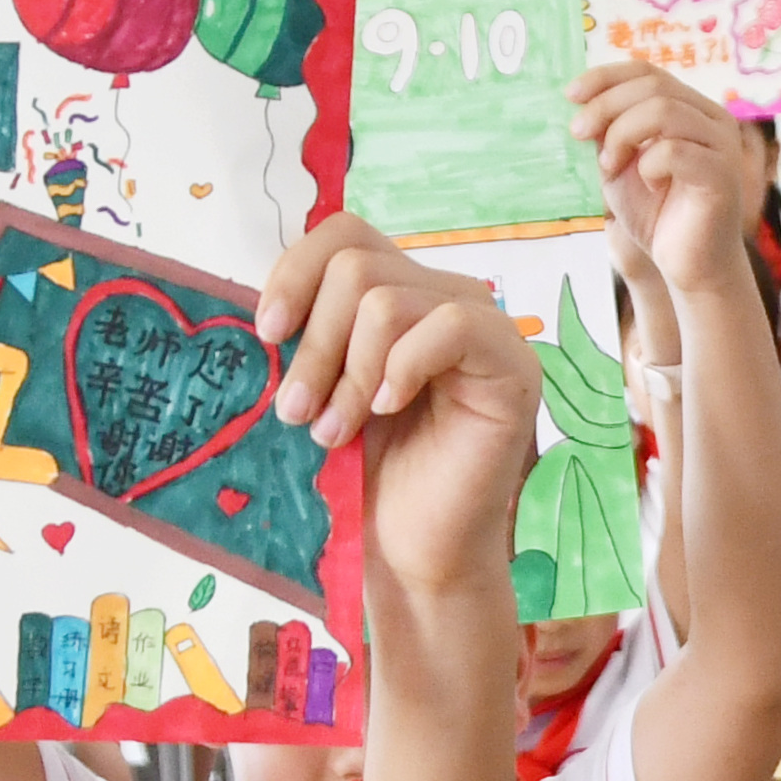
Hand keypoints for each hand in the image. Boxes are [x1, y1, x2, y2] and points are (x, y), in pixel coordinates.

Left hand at [258, 224, 542, 604]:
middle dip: (314, 343)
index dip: (296, 272)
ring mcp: (487, 328)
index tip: (267, 333)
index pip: (346, 234)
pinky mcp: (513, 365)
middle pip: (358, 265)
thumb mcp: (327, 383)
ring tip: (334, 431)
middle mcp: (449, 297)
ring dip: (346, 374)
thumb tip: (272, 300)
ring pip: (388, 300)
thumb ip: (316, 327)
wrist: (415, 547)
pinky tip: (388, 411)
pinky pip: (451, 326)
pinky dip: (401, 369)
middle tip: (298, 411)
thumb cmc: (372, 472)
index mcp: (405, 292)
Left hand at [574, 64, 751, 292]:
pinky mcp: (722, 175)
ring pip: (664, 111)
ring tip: (609, 166)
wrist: (687, 267)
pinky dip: (649, 165)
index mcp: (692, 109)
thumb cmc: (656, 216)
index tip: (570, 95)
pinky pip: (675, 151)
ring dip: (623, 134)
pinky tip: (648, 186)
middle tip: (577, 134)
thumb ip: (609, 131)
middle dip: (606, 106)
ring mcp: (722, 145)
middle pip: (654, 86)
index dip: (605, 77)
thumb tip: (580, 99)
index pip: (647, 72)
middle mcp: (713, 120)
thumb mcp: (621, 164)